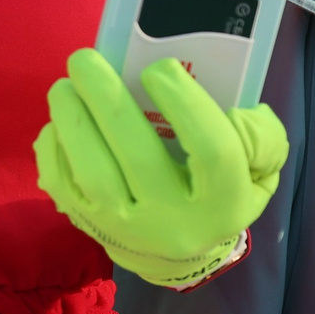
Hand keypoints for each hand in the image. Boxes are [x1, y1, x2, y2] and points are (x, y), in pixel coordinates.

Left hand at [35, 50, 288, 288]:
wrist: (182, 255)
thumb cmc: (219, 192)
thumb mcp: (258, 171)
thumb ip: (260, 139)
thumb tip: (238, 109)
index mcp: (225, 203)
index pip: (213, 151)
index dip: (186, 105)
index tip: (159, 68)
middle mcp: (175, 222)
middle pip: (139, 157)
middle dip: (107, 100)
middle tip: (86, 58)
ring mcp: (128, 229)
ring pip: (94, 175)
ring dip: (72, 122)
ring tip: (64, 86)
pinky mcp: (92, 228)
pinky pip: (63, 188)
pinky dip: (53, 151)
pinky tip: (56, 122)